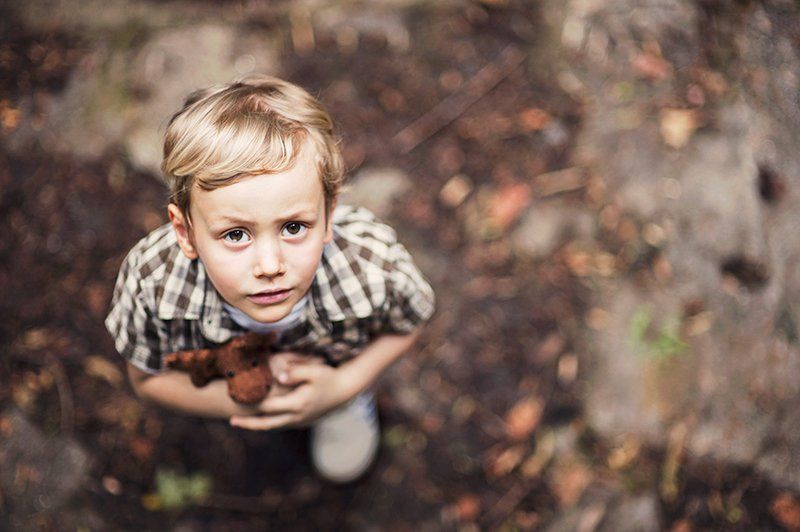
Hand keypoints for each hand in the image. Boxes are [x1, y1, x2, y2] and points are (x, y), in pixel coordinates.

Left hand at [229, 354, 354, 430]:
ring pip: (274, 426)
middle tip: (231, 421)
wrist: (345, 390)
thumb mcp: (314, 370)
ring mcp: (300, 421)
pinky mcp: (303, 420)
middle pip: (267, 424)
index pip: (269, 407)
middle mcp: (296, 416)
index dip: (252, 405)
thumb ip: (295, 372)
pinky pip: (282, 424)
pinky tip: (262, 418)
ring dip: (258, 424)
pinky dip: (270, 422)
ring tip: (242, 421)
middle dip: (249, 423)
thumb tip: (278, 375)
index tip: (237, 402)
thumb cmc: (329, 377)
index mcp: (297, 404)